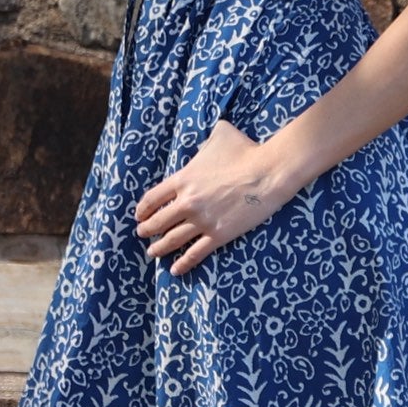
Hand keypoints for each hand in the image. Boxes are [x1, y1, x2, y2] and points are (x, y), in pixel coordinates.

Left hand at [134, 118, 289, 275]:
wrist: (268, 172)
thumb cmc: (246, 151)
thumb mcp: (219, 136)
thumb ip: (204, 143)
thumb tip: (203, 146)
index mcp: (183, 179)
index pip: (153, 198)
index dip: (143, 209)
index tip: (139, 215)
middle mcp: (188, 202)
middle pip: (158, 222)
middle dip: (146, 230)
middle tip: (142, 234)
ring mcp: (202, 220)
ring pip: (173, 240)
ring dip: (159, 248)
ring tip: (152, 253)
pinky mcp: (219, 234)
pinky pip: (196, 253)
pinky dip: (183, 263)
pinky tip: (175, 270)